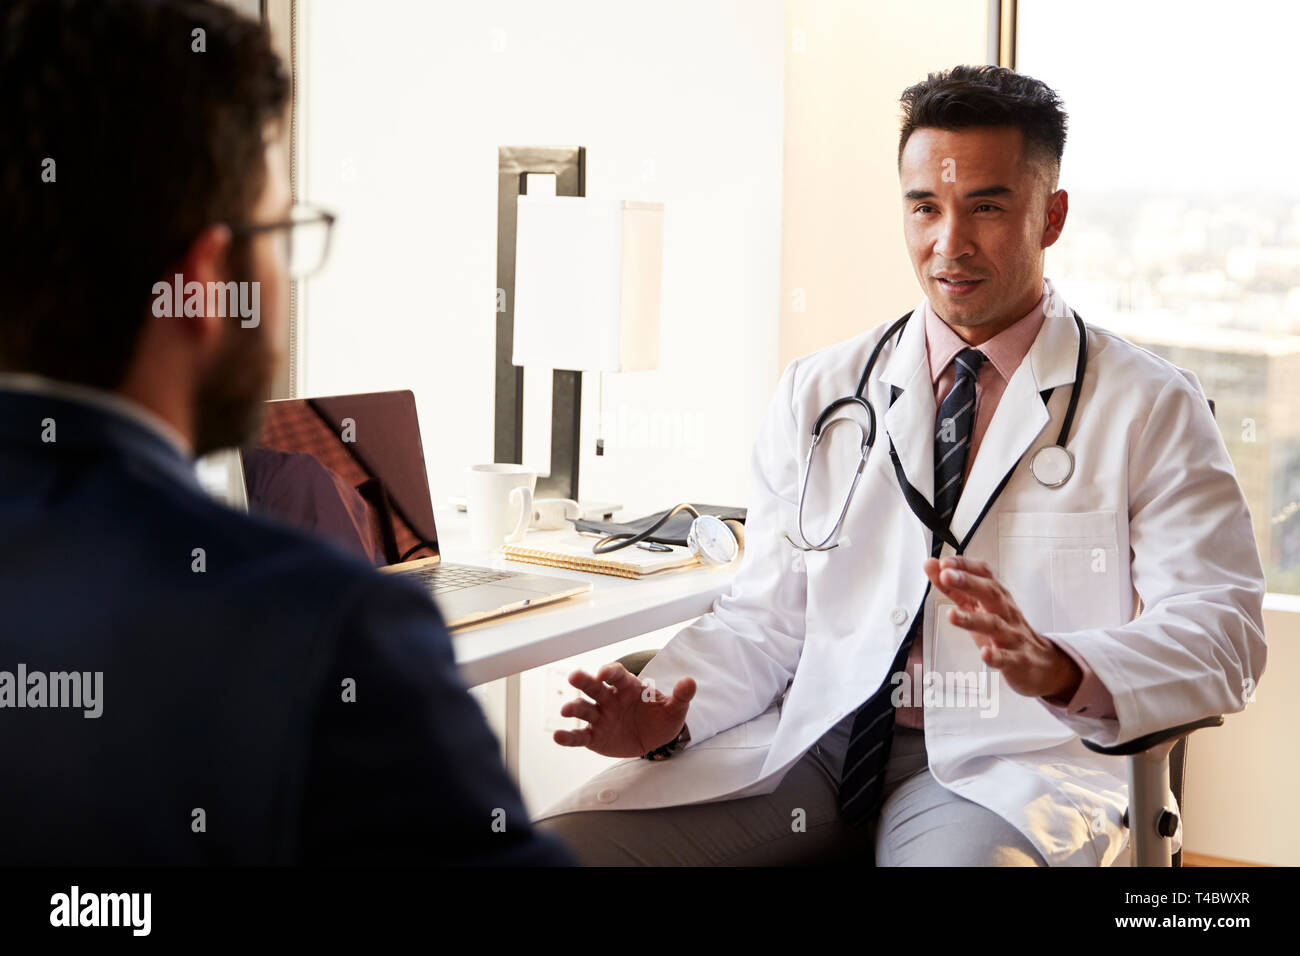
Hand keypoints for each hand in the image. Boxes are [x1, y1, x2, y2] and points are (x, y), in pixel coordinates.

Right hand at [552, 662, 695, 757]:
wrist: (654, 738)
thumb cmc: (661, 717)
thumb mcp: (675, 708)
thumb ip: (681, 695)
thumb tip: (690, 682)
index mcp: (628, 686)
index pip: (617, 675)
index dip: (610, 672)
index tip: (605, 673)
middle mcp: (610, 698)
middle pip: (594, 687)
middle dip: (584, 681)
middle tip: (574, 677)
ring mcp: (600, 717)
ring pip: (584, 709)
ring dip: (574, 708)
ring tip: (565, 711)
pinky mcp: (595, 736)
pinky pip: (580, 736)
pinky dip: (569, 737)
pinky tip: (558, 737)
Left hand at [923, 555, 1081, 701]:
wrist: (1039, 661)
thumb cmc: (1004, 629)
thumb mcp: (976, 605)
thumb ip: (952, 587)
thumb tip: (931, 566)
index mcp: (996, 597)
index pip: (983, 574)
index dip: (964, 566)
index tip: (945, 562)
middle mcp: (1005, 612)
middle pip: (989, 593)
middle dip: (967, 582)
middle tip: (946, 575)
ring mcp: (1011, 635)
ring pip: (994, 624)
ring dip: (971, 619)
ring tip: (951, 614)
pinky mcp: (1016, 660)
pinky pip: (1006, 658)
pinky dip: (995, 656)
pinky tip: (985, 653)